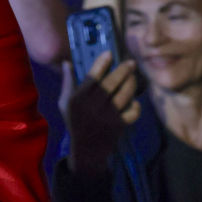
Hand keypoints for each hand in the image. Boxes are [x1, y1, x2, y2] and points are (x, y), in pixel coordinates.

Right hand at [60, 52, 139, 177]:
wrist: (86, 148)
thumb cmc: (74, 121)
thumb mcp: (64, 102)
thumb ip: (67, 82)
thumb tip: (66, 62)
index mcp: (79, 98)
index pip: (92, 76)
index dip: (101, 63)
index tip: (109, 53)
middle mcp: (94, 105)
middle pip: (112, 83)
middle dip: (123, 71)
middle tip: (131, 62)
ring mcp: (108, 115)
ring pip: (124, 95)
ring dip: (131, 84)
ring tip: (133, 77)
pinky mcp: (119, 125)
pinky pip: (132, 113)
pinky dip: (136, 106)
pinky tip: (134, 100)